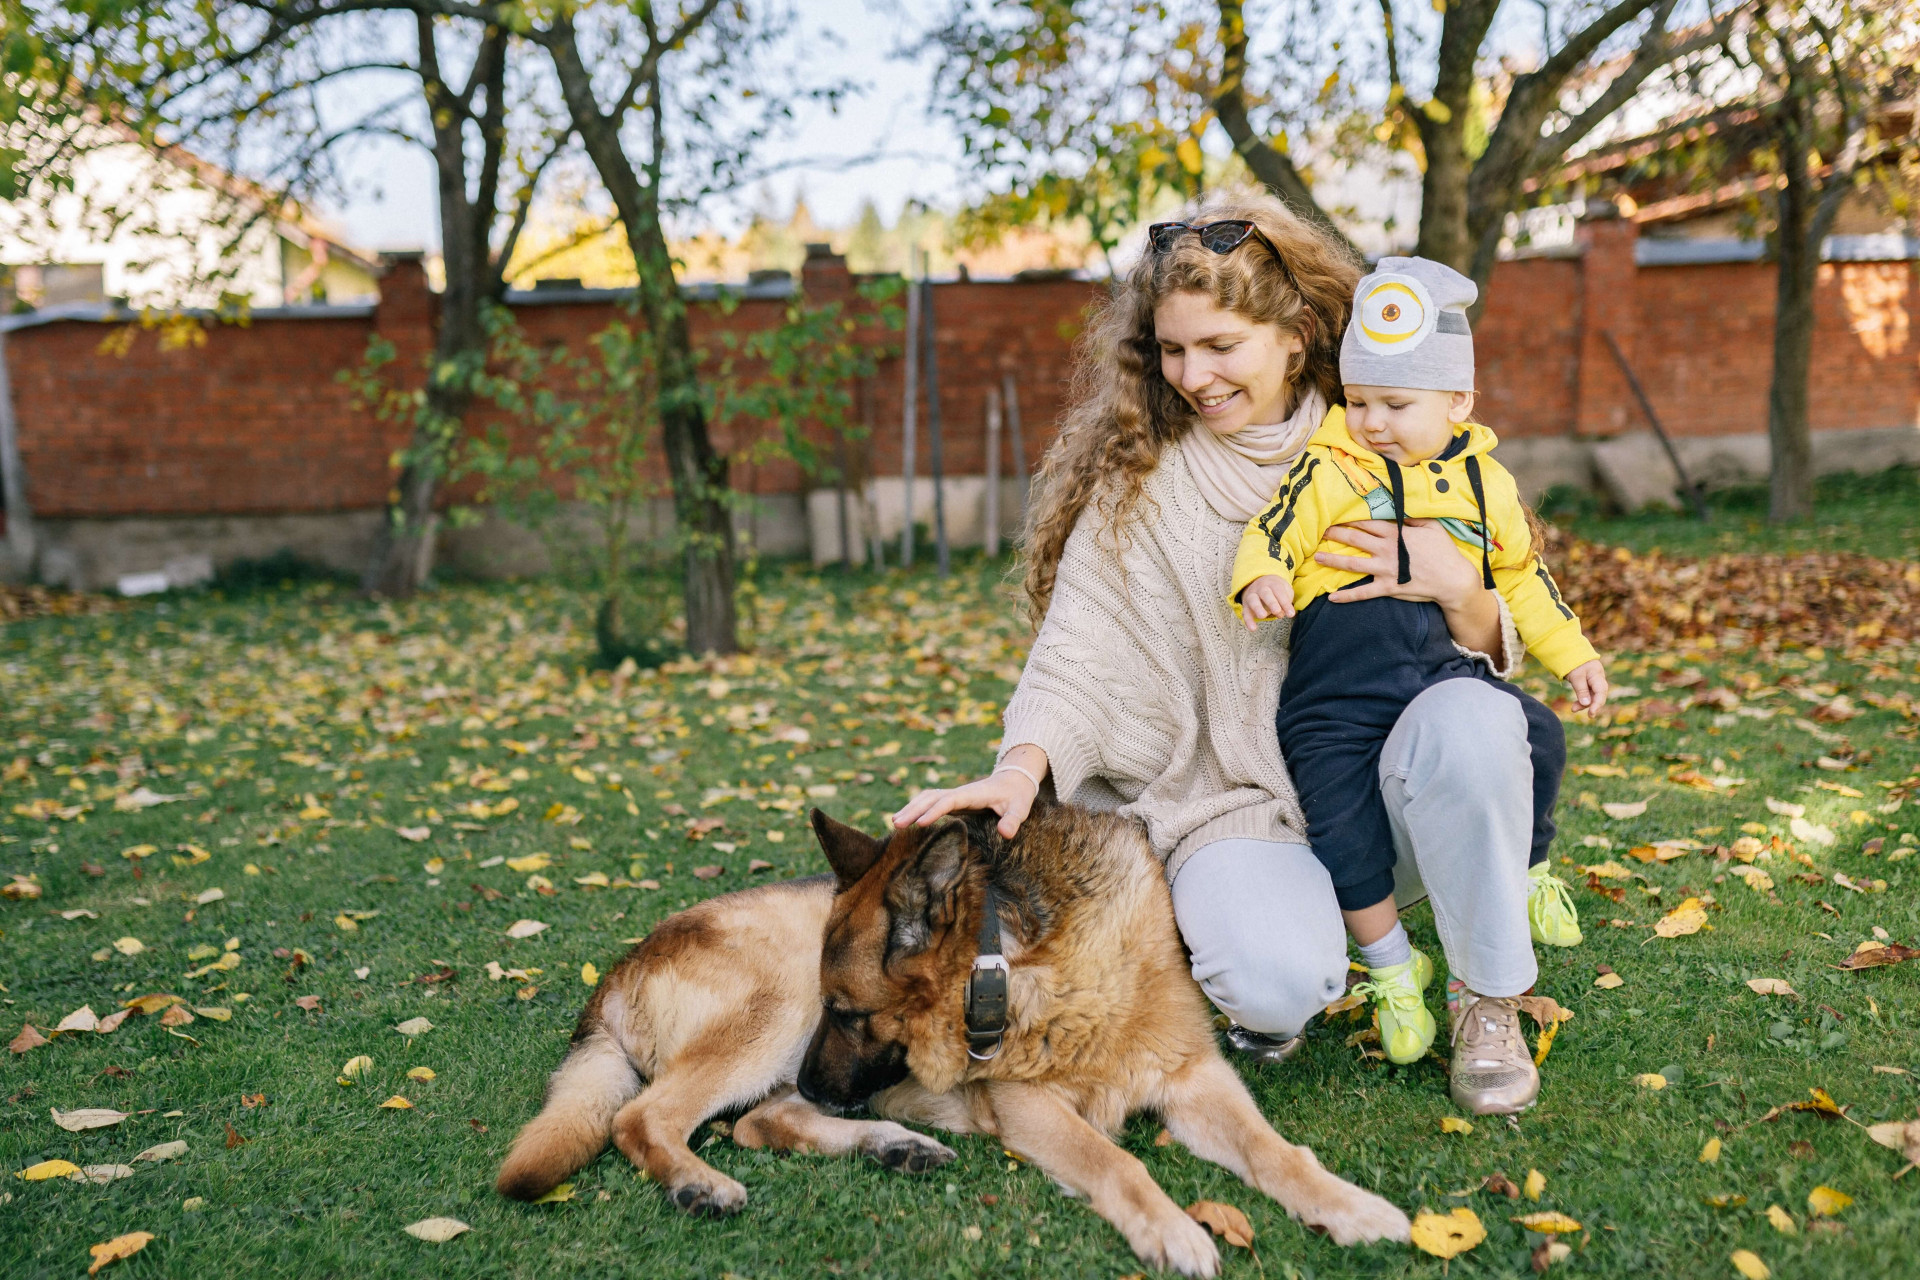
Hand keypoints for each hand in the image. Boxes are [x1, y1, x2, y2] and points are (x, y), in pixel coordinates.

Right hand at [892, 747, 1046, 838]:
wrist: (1014, 779)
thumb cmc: (1017, 796)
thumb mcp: (1020, 808)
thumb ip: (1013, 820)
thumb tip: (1006, 833)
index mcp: (972, 794)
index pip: (948, 801)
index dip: (934, 811)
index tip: (921, 823)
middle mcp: (959, 792)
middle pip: (931, 797)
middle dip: (913, 809)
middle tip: (896, 825)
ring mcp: (954, 795)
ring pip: (927, 797)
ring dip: (911, 807)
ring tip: (895, 823)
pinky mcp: (953, 799)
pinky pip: (930, 801)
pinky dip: (916, 807)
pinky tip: (906, 818)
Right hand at [1240, 574, 1294, 630]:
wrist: (1260, 582)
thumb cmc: (1276, 590)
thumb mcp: (1285, 591)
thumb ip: (1285, 601)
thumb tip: (1281, 614)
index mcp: (1272, 583)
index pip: (1279, 592)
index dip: (1285, 603)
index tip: (1291, 614)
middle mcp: (1261, 588)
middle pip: (1265, 593)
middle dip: (1271, 602)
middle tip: (1276, 611)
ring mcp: (1252, 596)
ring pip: (1253, 600)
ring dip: (1257, 608)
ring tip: (1262, 616)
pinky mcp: (1246, 606)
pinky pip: (1245, 612)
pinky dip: (1248, 621)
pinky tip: (1253, 628)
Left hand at [1315, 519, 1502, 655]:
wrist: (1452, 579)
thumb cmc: (1444, 551)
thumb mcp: (1432, 527)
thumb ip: (1413, 518)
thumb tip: (1400, 509)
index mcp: (1395, 534)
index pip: (1367, 523)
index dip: (1350, 519)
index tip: (1336, 515)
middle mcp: (1386, 550)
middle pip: (1355, 539)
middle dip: (1335, 534)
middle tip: (1319, 531)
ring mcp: (1385, 570)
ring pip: (1352, 563)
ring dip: (1333, 560)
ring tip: (1317, 557)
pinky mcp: (1387, 588)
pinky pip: (1363, 593)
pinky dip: (1347, 596)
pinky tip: (1332, 597)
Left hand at [1567, 659, 1608, 716]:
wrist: (1572, 653)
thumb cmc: (1575, 663)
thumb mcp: (1576, 676)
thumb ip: (1581, 689)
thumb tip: (1586, 703)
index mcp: (1597, 675)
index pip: (1601, 692)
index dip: (1597, 704)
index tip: (1591, 713)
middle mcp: (1599, 680)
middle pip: (1598, 696)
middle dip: (1591, 705)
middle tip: (1581, 712)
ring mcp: (1595, 682)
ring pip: (1593, 697)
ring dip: (1584, 704)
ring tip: (1573, 709)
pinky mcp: (1589, 685)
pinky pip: (1588, 695)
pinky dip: (1582, 700)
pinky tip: (1575, 706)